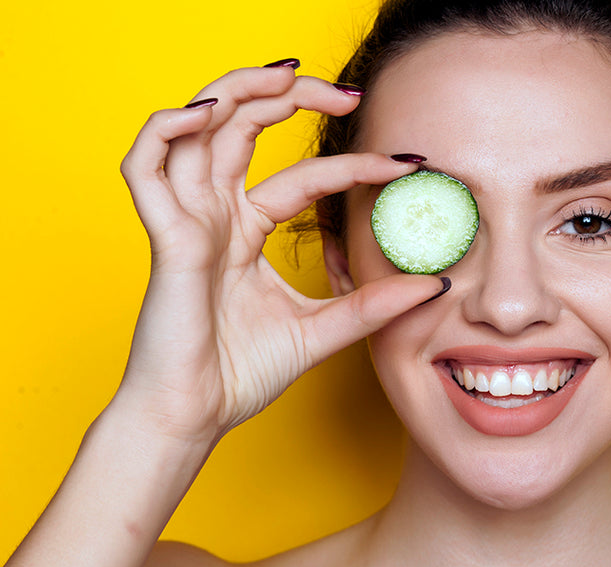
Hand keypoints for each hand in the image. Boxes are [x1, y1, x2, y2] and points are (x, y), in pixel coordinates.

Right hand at [116, 64, 440, 449]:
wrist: (197, 416)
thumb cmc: (241, 373)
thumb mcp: (324, 329)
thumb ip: (374, 304)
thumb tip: (435, 284)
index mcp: (246, 231)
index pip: (304, 177)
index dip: (354, 163)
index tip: (409, 164)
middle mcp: (215, 215)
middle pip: (243, 127)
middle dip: (291, 95)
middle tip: (348, 92)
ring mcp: (187, 221)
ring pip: (196, 128)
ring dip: (237, 90)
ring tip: (289, 76)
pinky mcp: (164, 237)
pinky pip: (145, 166)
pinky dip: (164, 130)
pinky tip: (204, 114)